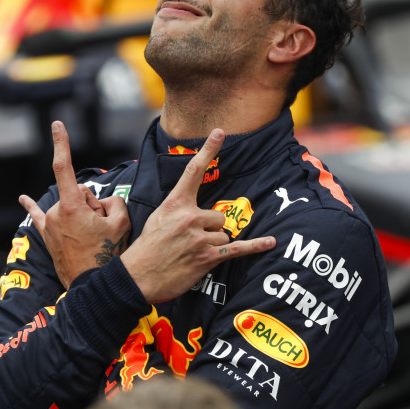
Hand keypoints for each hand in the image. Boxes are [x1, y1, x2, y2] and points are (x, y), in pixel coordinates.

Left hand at [19, 121, 130, 287]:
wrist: (91, 287)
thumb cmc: (107, 256)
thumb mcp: (121, 223)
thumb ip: (114, 203)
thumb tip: (103, 204)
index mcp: (71, 207)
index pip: (63, 167)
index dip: (60, 143)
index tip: (57, 124)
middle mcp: (55, 212)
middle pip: (78, 194)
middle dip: (92, 205)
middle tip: (101, 228)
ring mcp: (49, 224)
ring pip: (70, 207)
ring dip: (82, 216)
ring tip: (91, 239)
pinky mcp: (46, 235)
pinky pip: (37, 215)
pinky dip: (30, 205)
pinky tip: (22, 198)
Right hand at [121, 128, 275, 302]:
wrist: (139, 276)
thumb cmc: (148, 247)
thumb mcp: (158, 218)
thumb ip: (179, 209)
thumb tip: (199, 210)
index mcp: (175, 203)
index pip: (193, 171)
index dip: (208, 150)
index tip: (220, 133)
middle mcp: (189, 216)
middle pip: (218, 217)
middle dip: (209, 229)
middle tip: (189, 242)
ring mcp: (199, 237)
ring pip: (223, 235)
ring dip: (213, 245)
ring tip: (191, 254)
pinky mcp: (208, 257)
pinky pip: (237, 248)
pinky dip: (255, 246)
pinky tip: (271, 241)